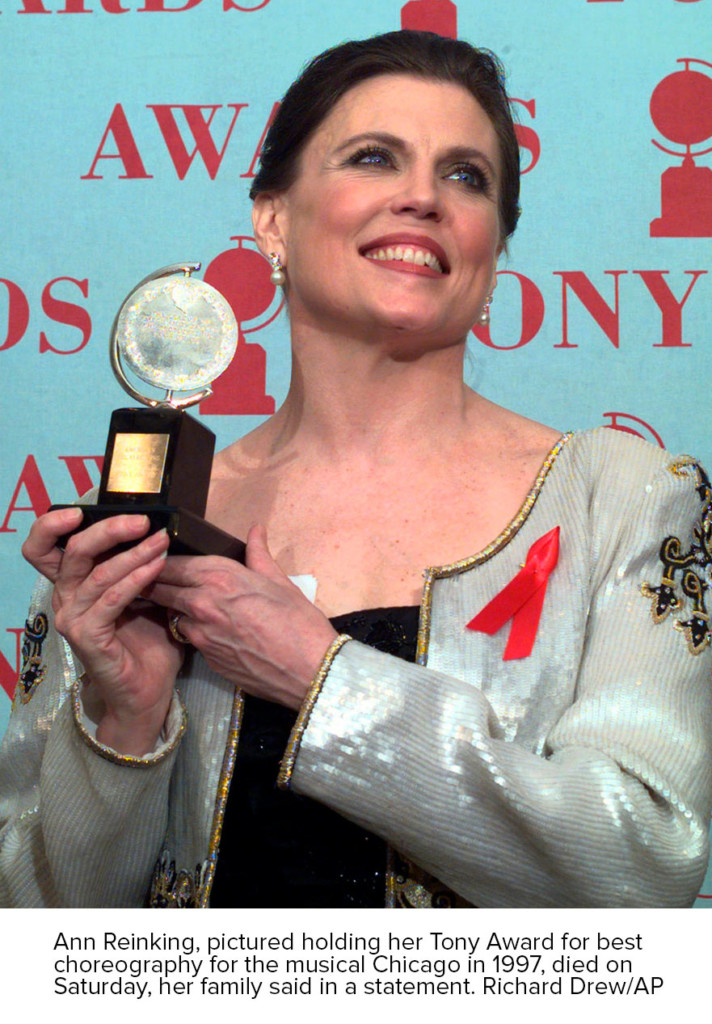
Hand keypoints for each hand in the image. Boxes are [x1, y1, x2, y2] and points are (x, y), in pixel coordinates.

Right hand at [22, 509, 183, 754]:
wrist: (148, 692)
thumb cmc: (148, 642)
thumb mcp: (147, 595)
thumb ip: (142, 565)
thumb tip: (159, 530)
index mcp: (74, 585)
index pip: (45, 548)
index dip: (53, 524)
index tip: (81, 508)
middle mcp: (66, 598)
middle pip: (74, 550)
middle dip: (109, 529)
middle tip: (142, 521)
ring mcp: (74, 618)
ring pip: (97, 573)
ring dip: (133, 553)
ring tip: (161, 542)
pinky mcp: (87, 637)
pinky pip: (112, 599)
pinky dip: (136, 579)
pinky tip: (157, 567)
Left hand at [146, 524, 337, 709]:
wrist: (309, 670)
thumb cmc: (300, 623)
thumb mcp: (280, 582)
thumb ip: (259, 554)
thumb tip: (256, 530)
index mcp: (221, 577)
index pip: (172, 563)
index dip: (161, 559)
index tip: (159, 556)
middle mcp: (202, 602)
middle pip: (160, 587)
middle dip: (154, 581)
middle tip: (152, 576)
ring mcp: (200, 633)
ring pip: (170, 613)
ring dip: (172, 606)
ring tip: (182, 601)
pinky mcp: (204, 657)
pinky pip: (188, 636)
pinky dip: (191, 629)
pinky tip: (206, 628)